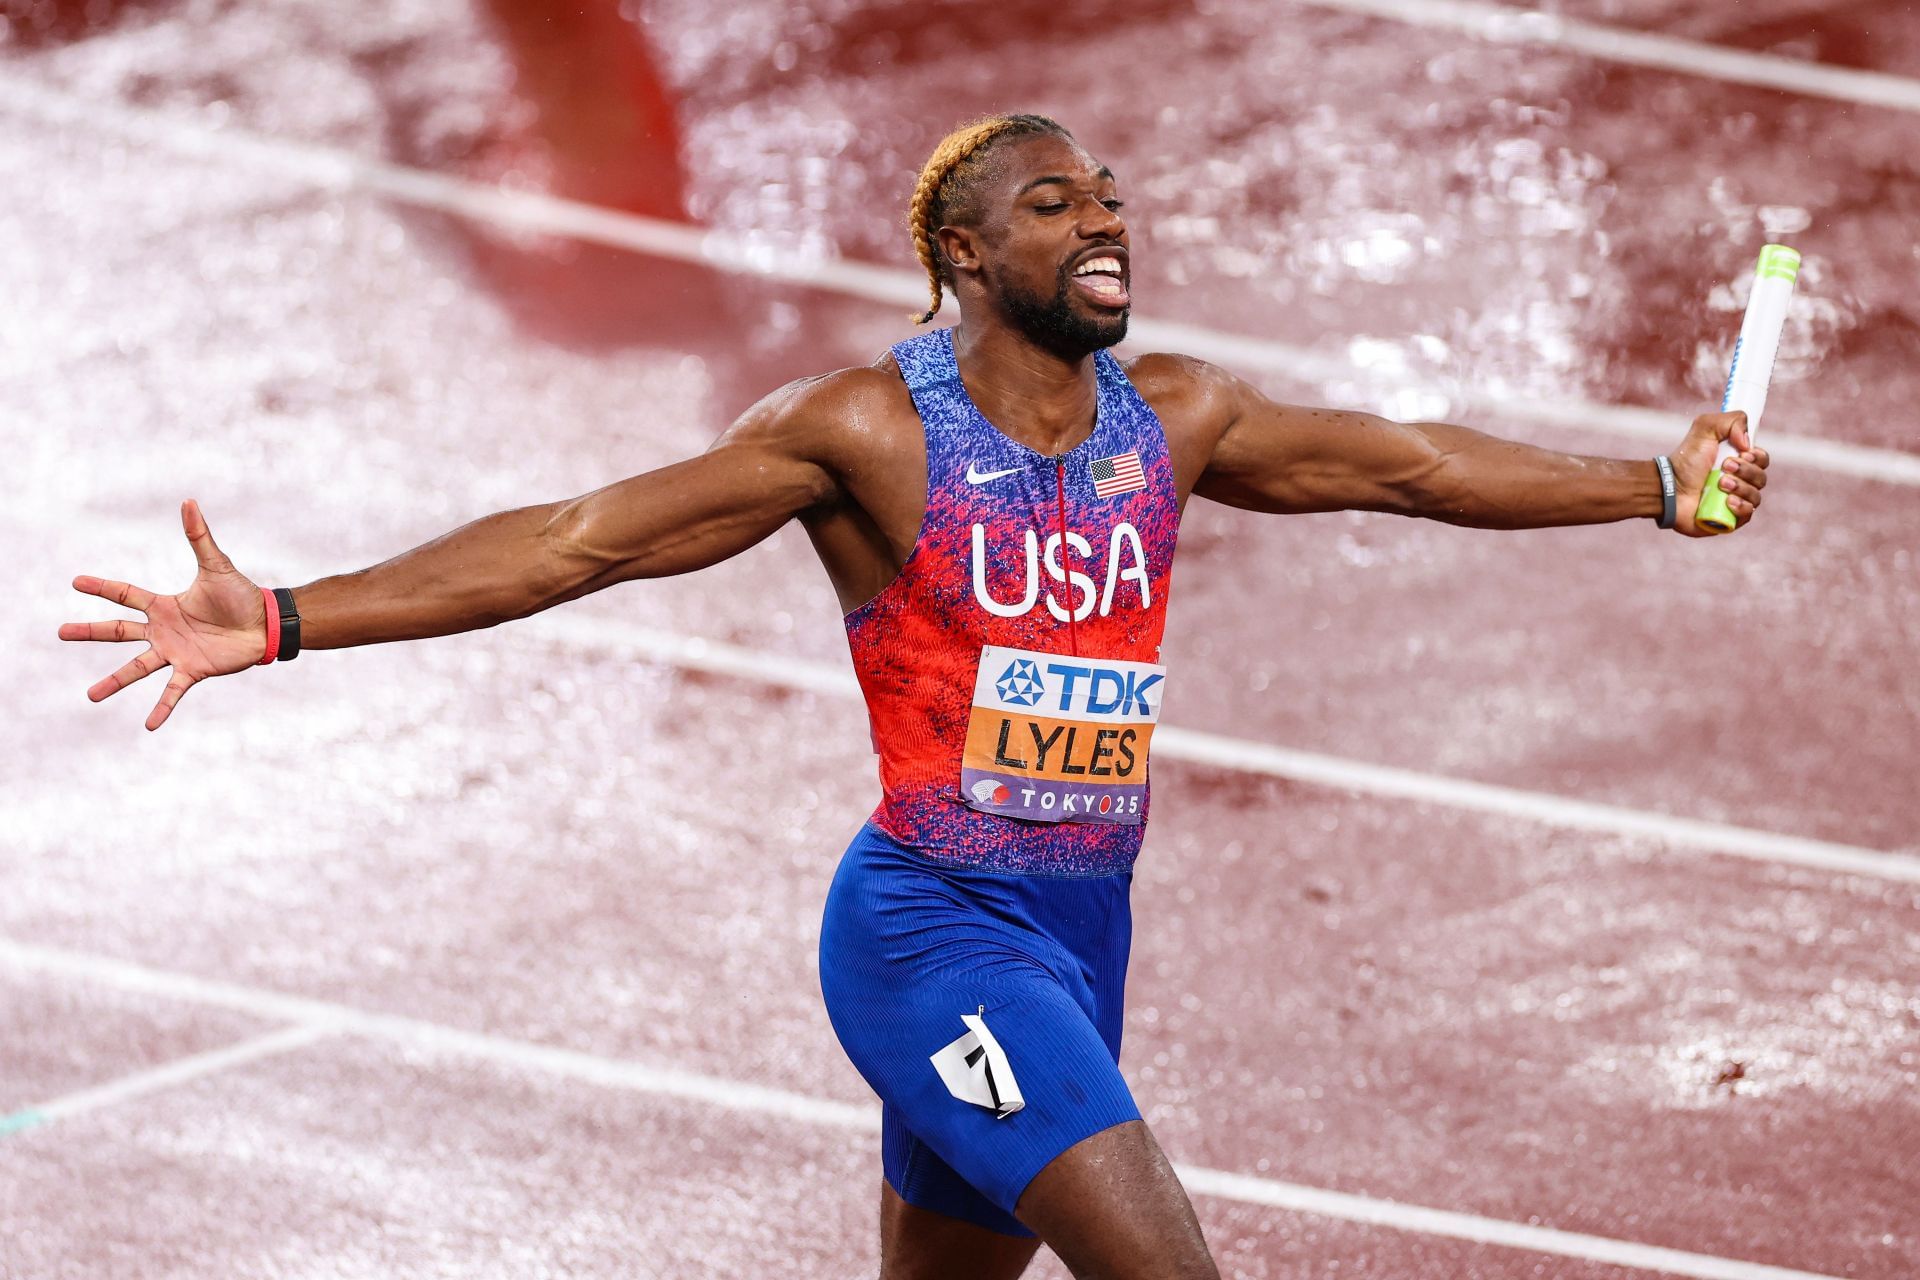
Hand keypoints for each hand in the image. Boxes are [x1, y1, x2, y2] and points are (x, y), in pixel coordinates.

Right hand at [60, 500, 268, 729]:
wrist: (265, 623)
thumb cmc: (241, 595)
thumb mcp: (217, 565)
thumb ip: (200, 536)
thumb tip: (189, 502)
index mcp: (164, 605)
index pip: (125, 595)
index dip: (102, 587)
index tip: (75, 580)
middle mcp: (163, 630)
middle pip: (118, 631)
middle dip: (89, 632)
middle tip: (60, 632)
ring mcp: (175, 652)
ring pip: (137, 668)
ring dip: (114, 682)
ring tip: (91, 696)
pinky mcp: (193, 670)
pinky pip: (172, 692)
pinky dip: (162, 708)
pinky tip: (149, 726)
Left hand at [1667, 410, 1769, 536]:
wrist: (1668, 488)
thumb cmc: (1685, 461)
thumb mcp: (1705, 428)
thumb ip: (1732, 421)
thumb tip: (1749, 442)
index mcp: (1738, 462)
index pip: (1763, 459)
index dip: (1757, 457)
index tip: (1741, 453)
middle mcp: (1740, 482)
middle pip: (1761, 477)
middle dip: (1745, 471)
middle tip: (1724, 467)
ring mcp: (1735, 502)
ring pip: (1756, 496)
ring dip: (1740, 487)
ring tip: (1720, 484)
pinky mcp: (1729, 520)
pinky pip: (1748, 515)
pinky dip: (1741, 507)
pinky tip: (1727, 501)